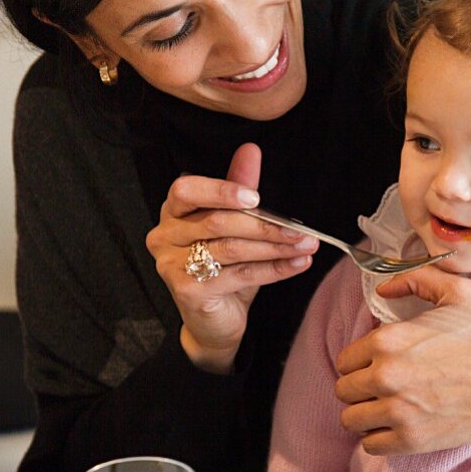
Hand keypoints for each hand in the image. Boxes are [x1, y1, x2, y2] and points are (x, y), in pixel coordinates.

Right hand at [145, 143, 317, 371]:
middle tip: (301, 230)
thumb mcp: (234, 225)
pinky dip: (274, 269)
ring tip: (306, 246)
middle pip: (216, 222)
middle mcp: (164, 236)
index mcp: (173, 212)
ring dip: (275, 247)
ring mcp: (172, 265)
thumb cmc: (224, 268)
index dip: (221, 191)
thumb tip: (250, 150)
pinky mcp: (188, 291)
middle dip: (265, 225)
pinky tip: (297, 264)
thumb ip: (239, 188)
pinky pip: (239, 275)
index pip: (186, 190)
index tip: (257, 198)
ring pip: (231, 249)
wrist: (214, 321)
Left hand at [335, 266, 470, 455]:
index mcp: (387, 340)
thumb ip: (415, 279)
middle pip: (343, 390)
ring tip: (385, 409)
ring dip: (365, 415)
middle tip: (382, 388)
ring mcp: (397, 410)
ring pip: (351, 419)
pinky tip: (396, 427)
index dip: (359, 363)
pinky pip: (370, 445)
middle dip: (360, 389)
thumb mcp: (456, 292)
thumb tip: (383, 289)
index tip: (376, 366)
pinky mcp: (411, 439)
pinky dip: (378, 438)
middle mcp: (385, 375)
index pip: (344, 360)